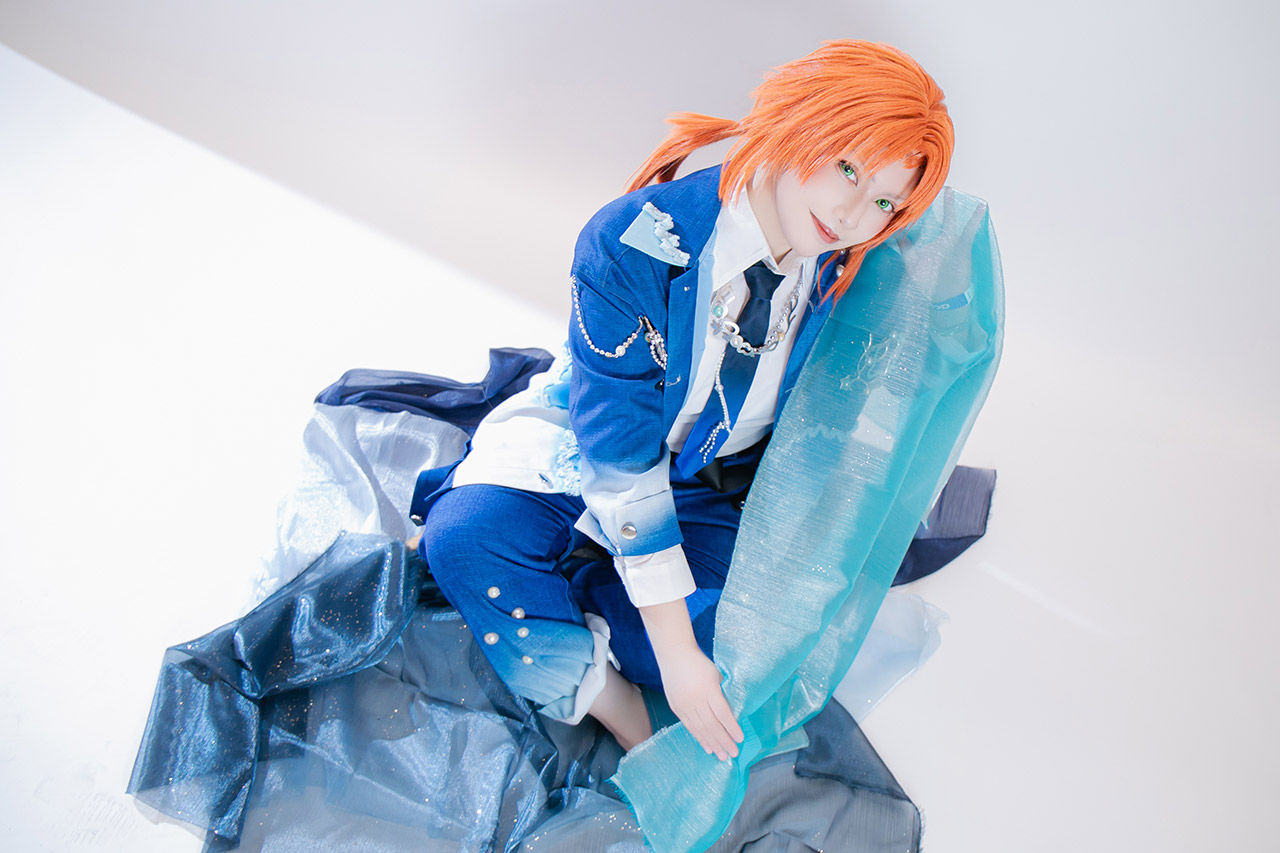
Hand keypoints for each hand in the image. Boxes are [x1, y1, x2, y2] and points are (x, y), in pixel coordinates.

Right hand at [655, 644, 743, 760]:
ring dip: (712, 743)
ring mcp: (683, 704)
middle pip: (711, 724)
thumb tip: (733, 714)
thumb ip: (723, 693)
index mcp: (708, 687)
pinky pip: (689, 726)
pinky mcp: (676, 707)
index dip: (731, 727)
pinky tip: (708, 747)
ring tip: (722, 755)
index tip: (740, 738)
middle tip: (733, 753)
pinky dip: (699, 738)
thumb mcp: (716, 674)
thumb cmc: (699, 663)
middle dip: (724, 740)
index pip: (722, 712)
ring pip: (700, 728)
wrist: (674, 654)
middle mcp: (695, 698)